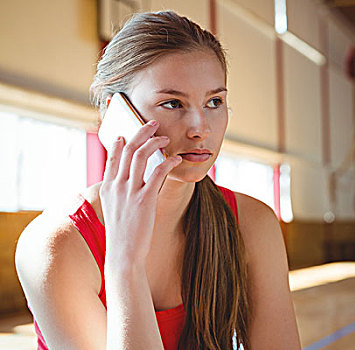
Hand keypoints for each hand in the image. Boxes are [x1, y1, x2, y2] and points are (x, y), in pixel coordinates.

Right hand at [99, 120, 181, 265]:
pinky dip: (168, 161)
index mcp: (108, 187)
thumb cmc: (123, 233)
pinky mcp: (144, 199)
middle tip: (153, 124)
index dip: (121, 141)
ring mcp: (129, 191)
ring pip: (140, 155)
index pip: (113, 156)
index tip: (129, 132)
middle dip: (141, 132)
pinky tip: (176, 158)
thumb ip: (122, 193)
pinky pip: (158, 172)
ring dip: (155, 142)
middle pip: (128, 149)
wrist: (124, 254)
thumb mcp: (116, 210)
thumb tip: (133, 183)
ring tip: (166, 138)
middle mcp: (117, 185)